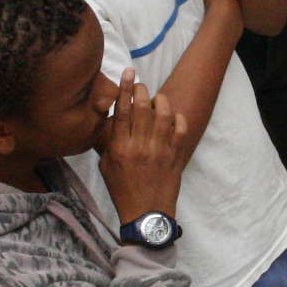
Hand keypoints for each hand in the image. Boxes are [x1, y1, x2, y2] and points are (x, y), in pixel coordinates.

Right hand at [95, 68, 189, 222]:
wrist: (147, 214)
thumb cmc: (123, 190)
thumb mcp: (106, 166)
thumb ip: (109, 142)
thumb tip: (112, 121)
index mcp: (120, 148)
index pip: (121, 111)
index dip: (124, 89)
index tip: (128, 73)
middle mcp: (140, 146)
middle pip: (141, 108)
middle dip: (141, 90)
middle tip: (140, 86)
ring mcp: (160, 151)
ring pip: (163, 115)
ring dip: (160, 101)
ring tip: (156, 99)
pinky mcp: (175, 156)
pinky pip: (180, 130)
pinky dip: (178, 118)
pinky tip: (172, 116)